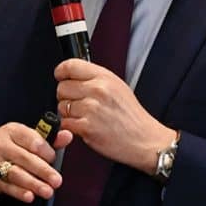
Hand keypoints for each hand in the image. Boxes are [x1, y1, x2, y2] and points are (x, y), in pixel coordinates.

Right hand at [0, 122, 72, 204]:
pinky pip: (7, 187)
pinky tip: (30, 196)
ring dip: (33, 184)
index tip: (53, 158)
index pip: (32, 140)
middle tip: (57, 180)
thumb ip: (47, 139)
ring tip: (48, 191)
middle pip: (25, 159)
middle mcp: (1, 145)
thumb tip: (68, 136)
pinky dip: (19, 192)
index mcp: (12, 131)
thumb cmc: (6, 145)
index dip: (46, 151)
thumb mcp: (23, 137)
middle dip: (43, 171)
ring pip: (16, 174)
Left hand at [55, 59, 174, 172]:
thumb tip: (73, 76)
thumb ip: (96, 79)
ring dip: (69, 114)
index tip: (61, 77)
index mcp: (105, 77)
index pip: (70, 66)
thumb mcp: (118, 87)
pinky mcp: (86, 127)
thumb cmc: (132, 117)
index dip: (61, 72)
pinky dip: (71, 127)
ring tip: (86, 118)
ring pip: (61, 106)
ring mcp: (91, 108)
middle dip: (66, 97)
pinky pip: (65, 123)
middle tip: (79, 104)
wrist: (144, 140)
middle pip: (62, 87)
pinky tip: (85, 127)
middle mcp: (97, 90)